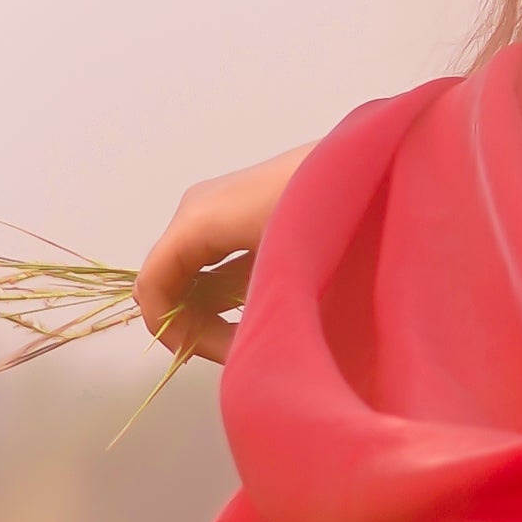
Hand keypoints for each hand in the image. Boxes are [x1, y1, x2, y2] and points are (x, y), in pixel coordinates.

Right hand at [135, 145, 313, 363]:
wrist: (369, 163)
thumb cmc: (325, 212)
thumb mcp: (278, 273)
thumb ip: (239, 318)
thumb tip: (224, 356)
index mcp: (197, 219)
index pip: (152, 285)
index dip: (173, 331)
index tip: (206, 357)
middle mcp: (197, 208)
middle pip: (167, 278)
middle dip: (191, 322)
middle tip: (232, 354)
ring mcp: (215, 206)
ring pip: (188, 271)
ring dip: (207, 309)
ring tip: (245, 338)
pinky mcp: (237, 209)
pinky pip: (210, 258)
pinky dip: (220, 290)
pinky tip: (250, 313)